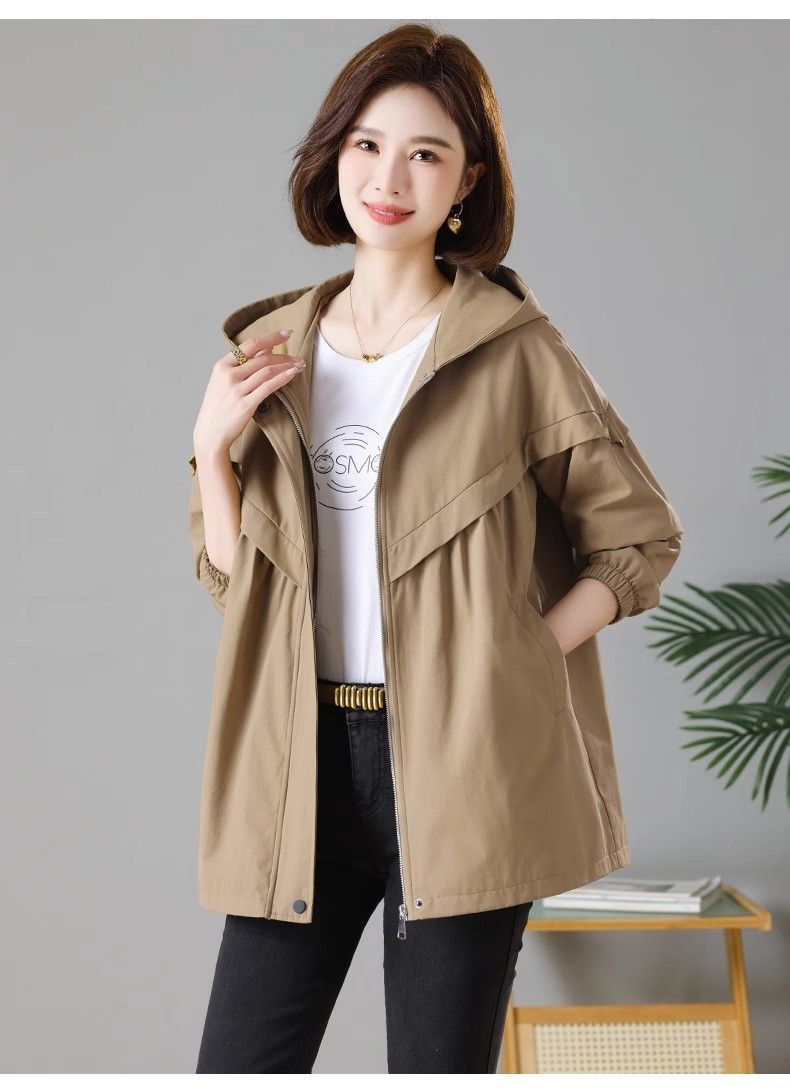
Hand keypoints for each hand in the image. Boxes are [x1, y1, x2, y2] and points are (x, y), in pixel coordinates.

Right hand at [192, 330, 305, 457]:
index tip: (287, 333)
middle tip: (299, 357)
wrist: (210, 433)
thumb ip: (242, 365)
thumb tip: (266, 348)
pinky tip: (292, 374)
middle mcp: (229, 375)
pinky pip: (268, 387)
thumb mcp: (224, 381)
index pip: (250, 345)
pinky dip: (282, 378)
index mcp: (222, 365)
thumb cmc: (218, 408)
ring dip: (287, 366)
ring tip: (299, 366)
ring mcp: (237, 390)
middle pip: (262, 358)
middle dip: (284, 356)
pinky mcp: (245, 404)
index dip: (271, 337)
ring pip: (267, 371)